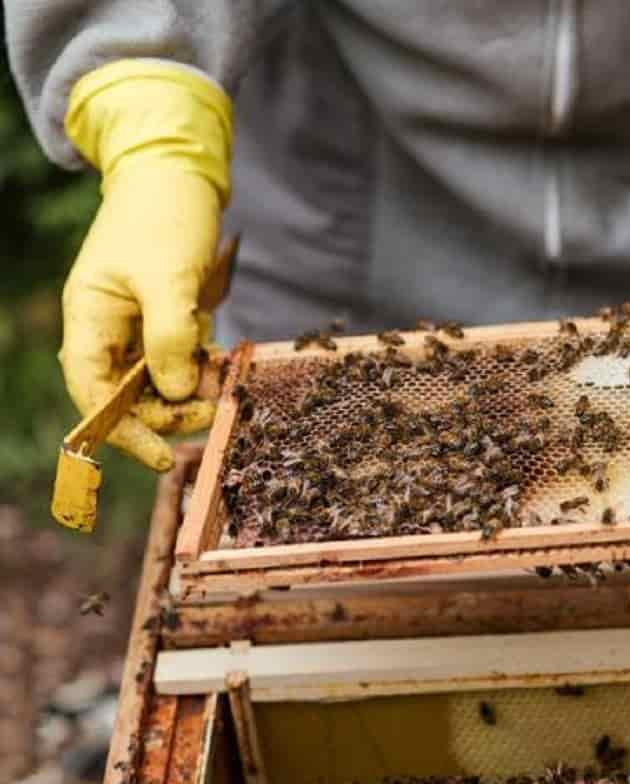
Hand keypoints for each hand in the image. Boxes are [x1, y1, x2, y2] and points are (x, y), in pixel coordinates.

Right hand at [61, 60, 232, 469]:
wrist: (179, 175)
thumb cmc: (165, 218)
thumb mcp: (169, 277)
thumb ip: (169, 336)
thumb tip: (174, 393)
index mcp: (89, 317)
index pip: (93, 391)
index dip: (122, 430)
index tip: (163, 455)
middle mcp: (107, 327)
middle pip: (127, 395)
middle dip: (168, 410)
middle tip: (212, 409)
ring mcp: (136, 324)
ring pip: (157, 381)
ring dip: (188, 389)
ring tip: (220, 378)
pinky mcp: (165, 318)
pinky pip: (179, 358)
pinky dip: (199, 366)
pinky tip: (220, 358)